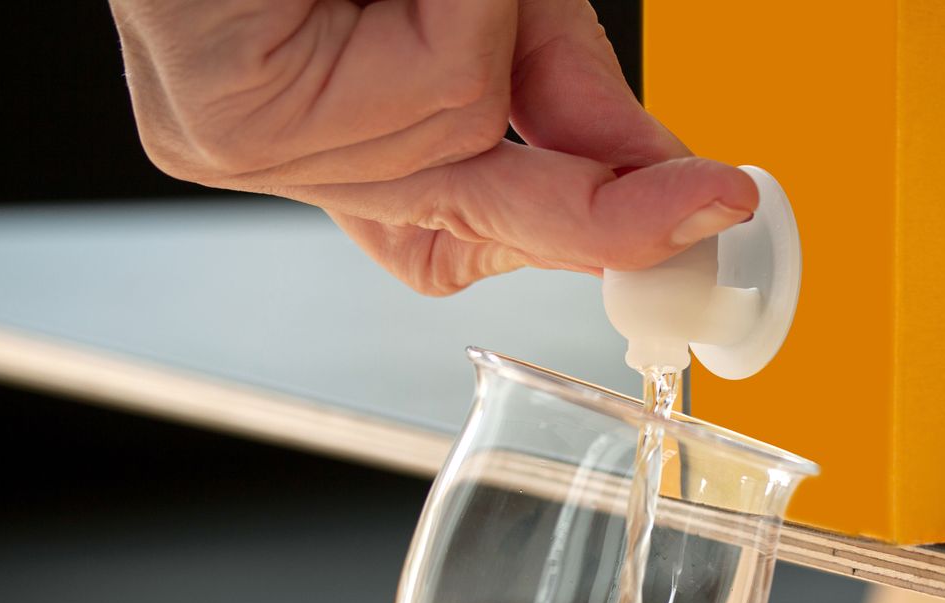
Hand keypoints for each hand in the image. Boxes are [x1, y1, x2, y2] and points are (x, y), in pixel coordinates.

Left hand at [109, 0, 757, 293]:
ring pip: (461, 136)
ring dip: (499, 30)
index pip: (461, 237)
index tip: (684, 220)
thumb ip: (561, 88)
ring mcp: (259, 153)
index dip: (583, 235)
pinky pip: (430, 89)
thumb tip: (664, 179)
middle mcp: (301, 158)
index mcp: (349, 139)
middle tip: (713, 203)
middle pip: (469, 231)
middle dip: (611, 213)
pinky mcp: (230, 124)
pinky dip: (468, 11)